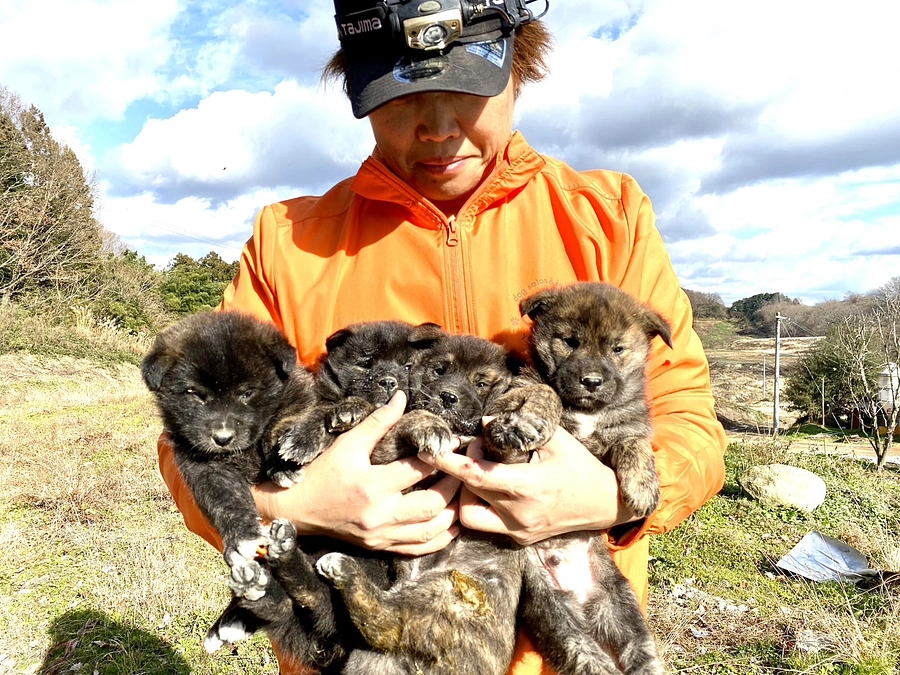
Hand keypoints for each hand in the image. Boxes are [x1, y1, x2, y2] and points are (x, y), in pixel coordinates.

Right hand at [253, 392, 460, 555]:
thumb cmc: (323, 473)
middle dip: (453, 487)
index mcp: (372, 485)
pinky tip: (450, 524)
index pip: (417, 469)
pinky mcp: (381, 547)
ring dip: (451, 514)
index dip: (438, 455)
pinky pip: (418, 549)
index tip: (451, 444)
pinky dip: (440, 538)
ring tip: (461, 495)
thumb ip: (378, 422)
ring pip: (430, 531)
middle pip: (432, 504)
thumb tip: (401, 397)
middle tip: (461, 470)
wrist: (298, 509)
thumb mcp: (347, 443)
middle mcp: (379, 514)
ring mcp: (381, 535)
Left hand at [419, 425, 636, 545]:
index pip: (477, 476)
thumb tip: (485, 421)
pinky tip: (490, 488)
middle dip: (462, 467)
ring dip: (466, 493)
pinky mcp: (518, 538)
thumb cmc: (580, 466)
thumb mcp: (555, 439)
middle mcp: (519, 514)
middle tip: (477, 447)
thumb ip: (519, 428)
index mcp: (529, 487)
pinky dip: (479, 505)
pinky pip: (485, 524)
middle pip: (468, 492)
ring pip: (469, 515)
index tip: (430, 450)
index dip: (450, 463)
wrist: (605, 503)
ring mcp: (517, 529)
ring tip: (480, 472)